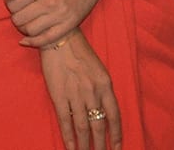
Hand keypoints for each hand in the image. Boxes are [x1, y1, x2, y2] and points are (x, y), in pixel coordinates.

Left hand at [5, 0, 116, 48]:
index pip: (13, 4)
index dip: (8, 4)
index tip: (12, 2)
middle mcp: (49, 2)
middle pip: (20, 19)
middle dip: (15, 17)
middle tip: (18, 12)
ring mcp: (60, 15)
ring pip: (31, 30)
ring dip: (23, 28)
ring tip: (25, 22)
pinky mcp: (69, 24)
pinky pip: (48, 39)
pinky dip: (35, 42)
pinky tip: (27, 40)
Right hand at [40, 30, 120, 149]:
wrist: (57, 36)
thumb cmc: (78, 49)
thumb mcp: (97, 68)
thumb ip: (101, 89)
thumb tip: (103, 110)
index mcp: (105, 84)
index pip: (114, 116)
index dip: (116, 135)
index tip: (116, 148)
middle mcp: (93, 92)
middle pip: (99, 126)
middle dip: (101, 145)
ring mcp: (75, 95)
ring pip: (83, 127)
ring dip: (85, 145)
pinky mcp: (59, 95)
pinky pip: (65, 121)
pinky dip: (68, 136)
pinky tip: (70, 147)